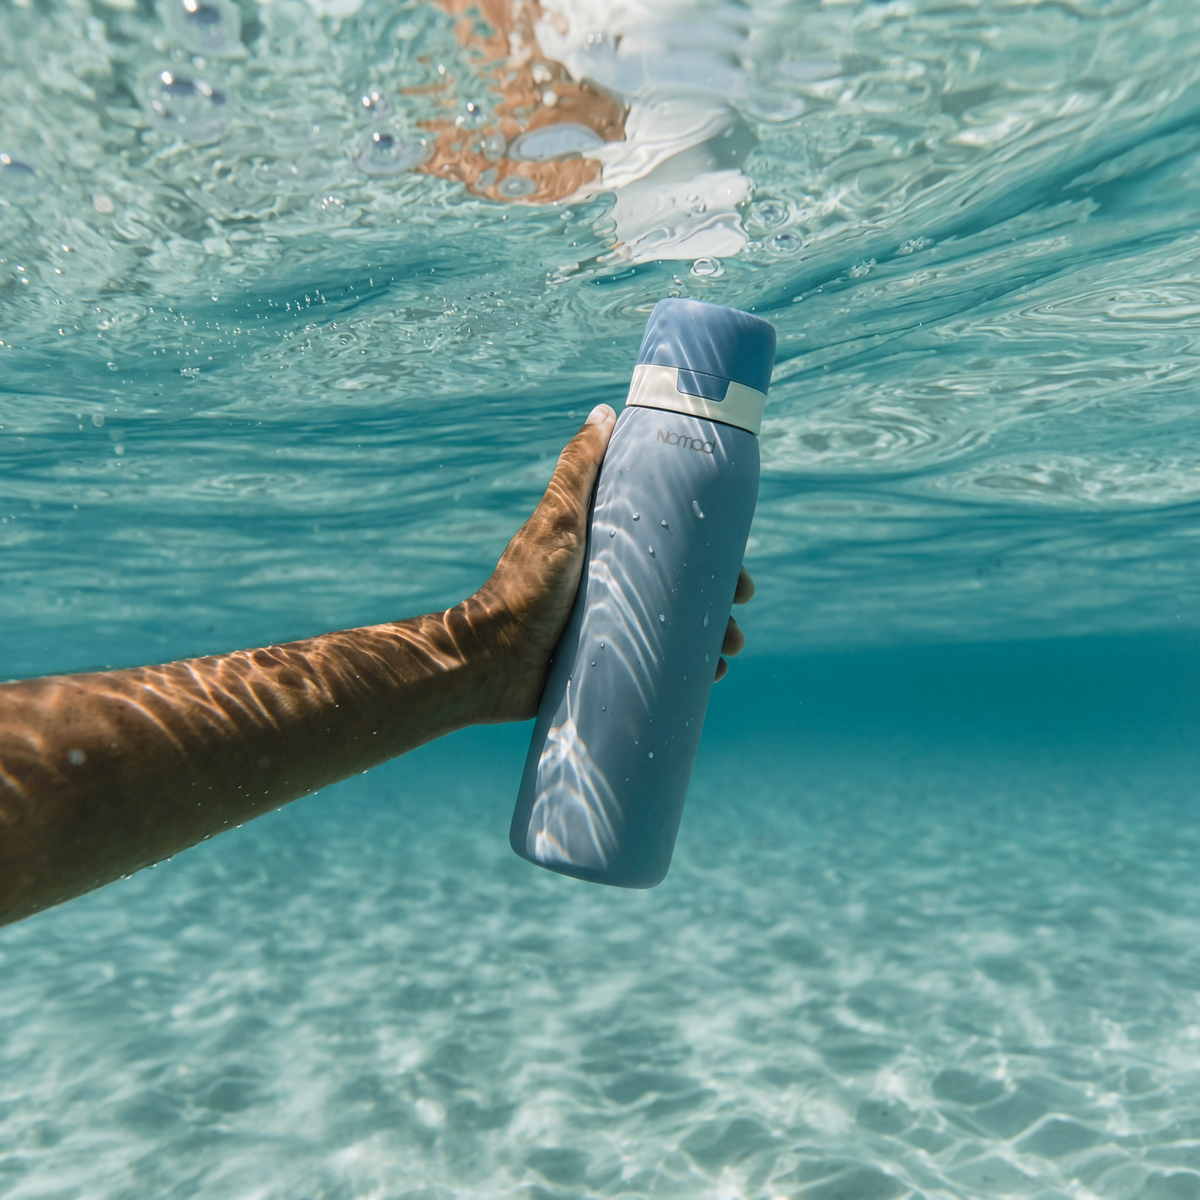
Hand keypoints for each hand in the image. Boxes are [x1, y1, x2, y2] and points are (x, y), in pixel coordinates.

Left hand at [467, 404, 754, 717]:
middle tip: (737, 619)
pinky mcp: (607, 663)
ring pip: (678, 628)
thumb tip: (605, 411)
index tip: (738, 569)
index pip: (676, 544)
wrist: (492, 663)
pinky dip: (690, 669)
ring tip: (731, 649)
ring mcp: (613, 625)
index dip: (714, 555)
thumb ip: (578, 469)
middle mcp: (615, 583)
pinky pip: (659, 666)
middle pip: (684, 588)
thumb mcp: (556, 521)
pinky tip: (713, 675)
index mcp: (610, 547)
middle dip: (720, 602)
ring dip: (714, 638)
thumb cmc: (523, 588)